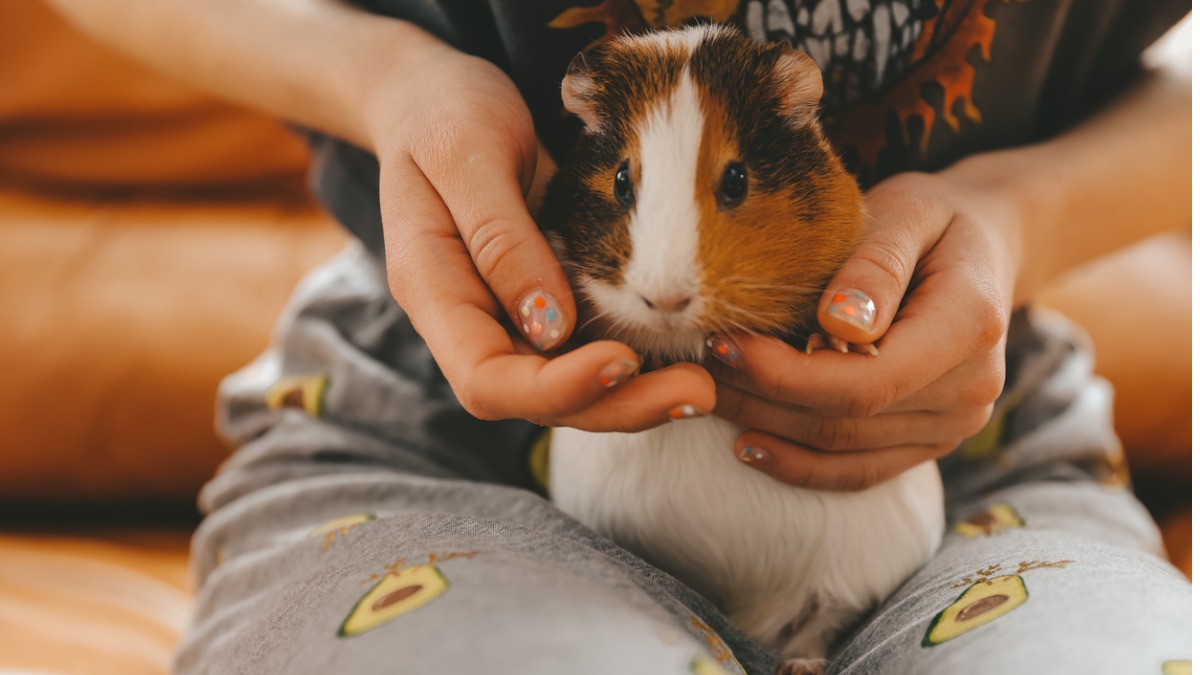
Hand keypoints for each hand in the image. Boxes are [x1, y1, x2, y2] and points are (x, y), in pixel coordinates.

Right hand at [365, 34, 712, 430]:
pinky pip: (587, 350)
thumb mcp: (465, 154)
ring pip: (569, 387)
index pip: (486, 379)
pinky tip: (690, 358)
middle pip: (536, 400)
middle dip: (614, 406)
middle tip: (694, 393)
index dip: (555, 387)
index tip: (622, 361)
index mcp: (434, 291)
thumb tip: (551, 326)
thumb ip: (501, 238)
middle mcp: (471, 320)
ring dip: (635, 396)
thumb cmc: (442, 112)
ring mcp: (508, 316)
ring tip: (702, 388)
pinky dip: (637, 362)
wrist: (436, 96)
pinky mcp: (544, 301)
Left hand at [708, 169, 1016, 489]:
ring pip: (844, 452)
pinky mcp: (930, 441)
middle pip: (847, 421)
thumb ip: (875, 265)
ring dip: (768, 429)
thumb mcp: (907, 212)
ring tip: (708, 398)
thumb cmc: (933, 219)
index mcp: (969, 327)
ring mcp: (953, 424)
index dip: (786, 375)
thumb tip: (839, 325)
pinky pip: (860, 470)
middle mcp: (970, 390)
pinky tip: (747, 445)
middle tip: (696, 371)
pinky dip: (800, 464)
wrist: (981, 246)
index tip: (724, 346)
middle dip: (761, 400)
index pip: (866, 381)